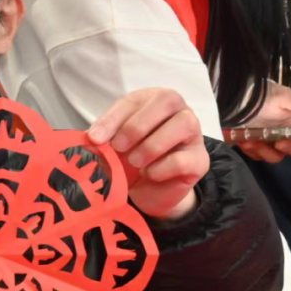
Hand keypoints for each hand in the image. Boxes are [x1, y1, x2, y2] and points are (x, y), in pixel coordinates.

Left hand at [87, 88, 208, 220]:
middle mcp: (177, 111)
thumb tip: (91, 138)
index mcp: (152, 101)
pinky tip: (150, 174)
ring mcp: (193, 134)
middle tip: (118, 147)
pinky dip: (161, 168)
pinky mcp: (199, 160)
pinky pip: (183, 159)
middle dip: (137, 125)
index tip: (95, 139)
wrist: (148, 190)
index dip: (113, 118)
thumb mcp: (112, 145)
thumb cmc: (130, 159)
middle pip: (166, 100)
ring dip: (152, 145)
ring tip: (135, 162)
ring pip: (183, 124)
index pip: (135, 100)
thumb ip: (103, 138)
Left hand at [236, 82, 290, 162]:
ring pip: (275, 156)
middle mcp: (289, 136)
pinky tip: (245, 142)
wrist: (242, 98)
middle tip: (279, 142)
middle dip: (288, 148)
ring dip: (266, 152)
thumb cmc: (268, 96)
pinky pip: (257, 156)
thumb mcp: (286, 97)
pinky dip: (252, 151)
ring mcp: (272, 142)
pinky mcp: (257, 146)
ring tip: (255, 141)